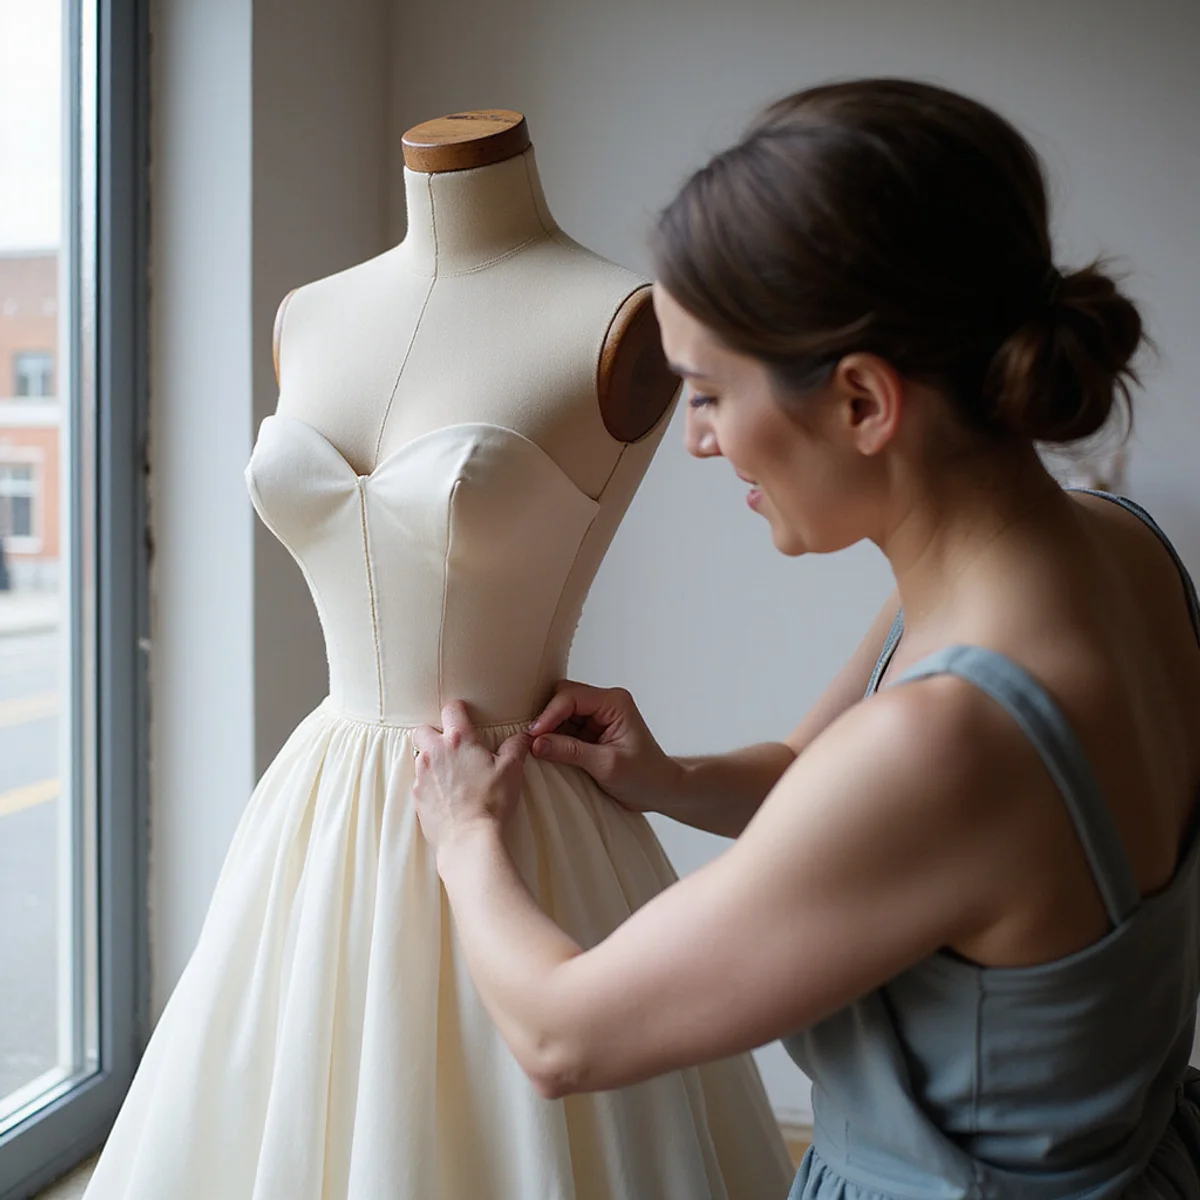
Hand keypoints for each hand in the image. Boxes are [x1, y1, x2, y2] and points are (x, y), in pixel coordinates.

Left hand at [412, 701, 531, 858]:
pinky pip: (419, 781)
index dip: (458, 710)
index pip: (451, 709)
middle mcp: (435, 752)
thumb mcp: (511, 770)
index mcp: (458, 740)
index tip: (464, 717)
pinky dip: (429, 783)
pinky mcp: (416, 795)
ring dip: (432, 759)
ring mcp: (422, 774)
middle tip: (451, 746)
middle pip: (423, 729)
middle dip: (434, 733)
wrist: (468, 838)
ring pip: (420, 756)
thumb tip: (523, 736)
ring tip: (450, 773)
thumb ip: (516, 747)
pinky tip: (445, 794)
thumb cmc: (491, 802)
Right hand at [527, 682, 680, 814]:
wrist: (660, 790)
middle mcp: (605, 703)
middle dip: (547, 720)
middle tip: (533, 743)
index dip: (549, 715)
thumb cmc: (644, 777)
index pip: (571, 696)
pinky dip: (554, 739)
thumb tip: (536, 743)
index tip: (534, 737)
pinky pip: (564, 727)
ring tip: (538, 750)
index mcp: (615, 702)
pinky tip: (548, 753)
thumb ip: (571, 751)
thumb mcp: (606, 765)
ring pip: (560, 713)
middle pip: (562, 698)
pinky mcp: (591, 731)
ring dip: (549, 731)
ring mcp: (597, 716)